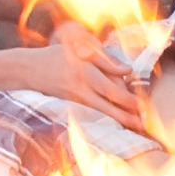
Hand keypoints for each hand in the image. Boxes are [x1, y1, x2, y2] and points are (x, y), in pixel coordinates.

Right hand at [0, 25, 149, 127]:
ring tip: (136, 126)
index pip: (108, 86)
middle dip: (125, 113)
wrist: (30, 70)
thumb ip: (105, 59)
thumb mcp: (80, 49)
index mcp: (85, 71)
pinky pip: (93, 112)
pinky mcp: (72, 104)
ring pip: (101, 111)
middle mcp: (81, 88)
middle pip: (106, 103)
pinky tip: (119, 123)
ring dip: (119, 119)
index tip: (140, 103)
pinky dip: (107, 117)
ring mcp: (76, 98)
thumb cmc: (58, 56)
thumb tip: (128, 70)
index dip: (125, 97)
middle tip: (143, 122)